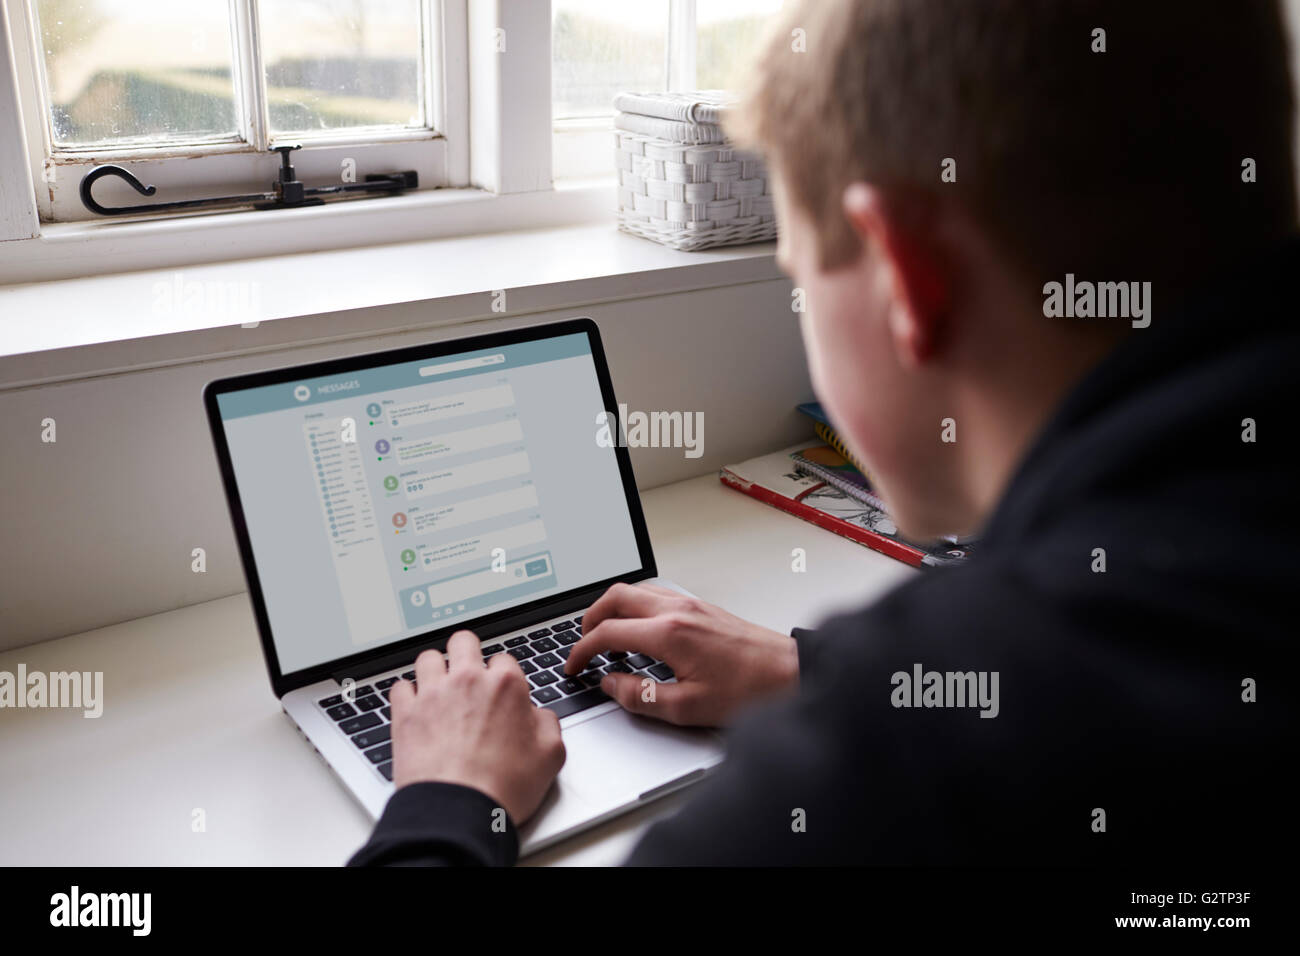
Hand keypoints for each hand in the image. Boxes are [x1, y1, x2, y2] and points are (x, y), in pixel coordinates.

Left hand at [389, 630, 564, 824]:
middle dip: (467, 654)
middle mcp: (467, 681)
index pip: (504, 659)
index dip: (504, 677)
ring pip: (428, 658)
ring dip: (435, 670)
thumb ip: (548, 724)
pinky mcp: (405, 714)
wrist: (459, 811)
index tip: (501, 693)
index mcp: (505, 685)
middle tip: (468, 674)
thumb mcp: (551, 756)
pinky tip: (415, 707)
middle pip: (463, 642)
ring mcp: (432, 695)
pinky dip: (407, 694)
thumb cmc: (503, 786)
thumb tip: (539, 717)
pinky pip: (399, 687)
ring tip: (439, 688)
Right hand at [564, 582, 798, 726]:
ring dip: (613, 611)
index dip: (581, 651)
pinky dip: (635, 609)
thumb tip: (611, 685)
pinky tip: (640, 634)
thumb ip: (641, 696)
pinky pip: (655, 595)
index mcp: (669, 632)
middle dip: (590, 620)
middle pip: (615, 598)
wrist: (791, 673)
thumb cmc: (749, 689)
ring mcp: (690, 603)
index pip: (607, 633)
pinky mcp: (702, 607)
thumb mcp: (688, 707)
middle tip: (581, 645)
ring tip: (607, 640)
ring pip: (635, 591)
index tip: (573, 666)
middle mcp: (677, 609)